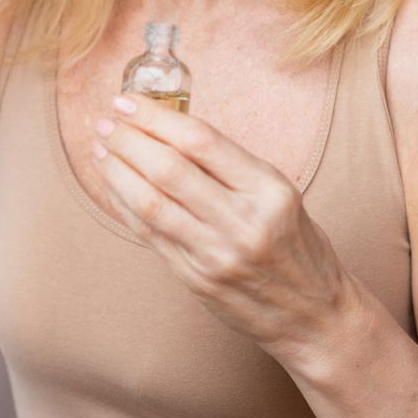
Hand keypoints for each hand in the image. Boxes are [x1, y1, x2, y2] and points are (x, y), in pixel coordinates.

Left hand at [93, 93, 365, 364]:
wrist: (315, 315)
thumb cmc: (296, 246)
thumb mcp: (279, 195)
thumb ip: (229, 167)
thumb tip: (168, 129)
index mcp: (268, 190)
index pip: (201, 140)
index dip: (156, 117)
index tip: (127, 102)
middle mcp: (243, 222)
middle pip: (169, 169)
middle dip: (129, 141)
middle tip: (105, 123)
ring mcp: (217, 254)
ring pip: (151, 203)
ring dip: (118, 172)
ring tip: (102, 151)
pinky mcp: (196, 280)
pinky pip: (150, 235)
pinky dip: (125, 205)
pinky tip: (113, 185)